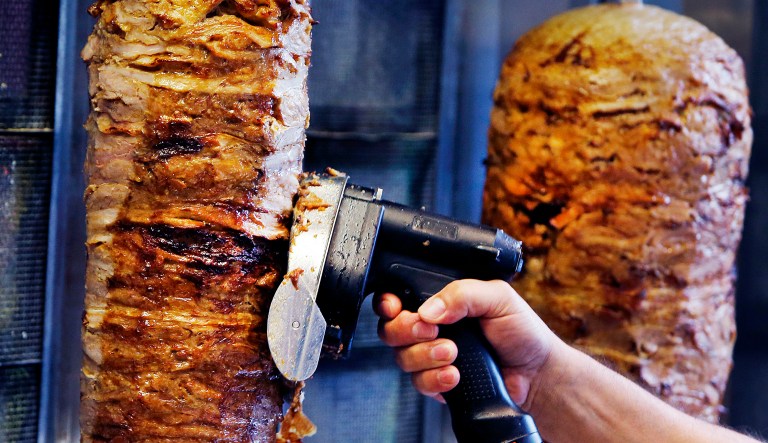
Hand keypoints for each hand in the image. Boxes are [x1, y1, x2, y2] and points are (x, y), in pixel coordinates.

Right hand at [374, 279, 558, 407]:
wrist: (536, 372)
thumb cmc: (520, 330)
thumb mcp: (497, 297)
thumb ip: (463, 294)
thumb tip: (429, 309)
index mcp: (440, 302)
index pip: (398, 298)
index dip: (388, 303)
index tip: (396, 307)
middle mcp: (430, 328)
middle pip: (390, 329)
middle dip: (406, 330)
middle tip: (431, 330)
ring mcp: (430, 357)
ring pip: (402, 358)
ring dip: (424, 356)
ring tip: (453, 353)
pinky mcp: (436, 383)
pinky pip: (419, 383)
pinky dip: (434, 379)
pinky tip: (454, 375)